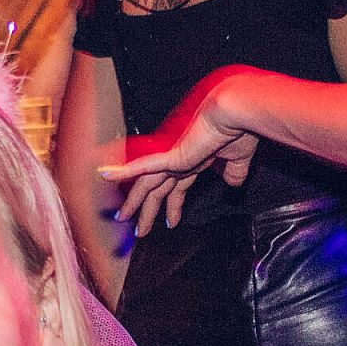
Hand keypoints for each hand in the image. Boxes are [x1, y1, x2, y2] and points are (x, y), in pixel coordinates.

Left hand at [99, 65, 262, 234]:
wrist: (240, 114)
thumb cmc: (241, 130)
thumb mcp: (238, 160)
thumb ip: (233, 173)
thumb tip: (233, 184)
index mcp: (194, 162)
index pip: (177, 188)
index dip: (172, 206)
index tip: (169, 223)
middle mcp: (180, 161)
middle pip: (158, 190)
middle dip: (148, 211)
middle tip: (139, 231)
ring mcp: (173, 159)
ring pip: (147, 185)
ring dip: (134, 204)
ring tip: (121, 218)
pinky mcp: (171, 156)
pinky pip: (141, 166)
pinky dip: (123, 171)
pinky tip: (105, 175)